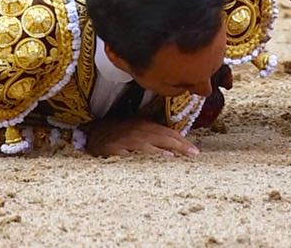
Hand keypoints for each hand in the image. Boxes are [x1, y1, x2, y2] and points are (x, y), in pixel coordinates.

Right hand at [84, 116, 198, 157]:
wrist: (95, 132)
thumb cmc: (122, 133)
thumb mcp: (140, 129)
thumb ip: (156, 135)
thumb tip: (177, 146)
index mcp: (146, 125)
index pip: (168, 132)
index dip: (182, 141)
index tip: (195, 151)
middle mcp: (138, 131)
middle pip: (161, 137)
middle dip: (178, 145)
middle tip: (193, 154)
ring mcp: (126, 140)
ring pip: (145, 145)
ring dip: (158, 151)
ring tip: (171, 157)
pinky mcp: (113, 149)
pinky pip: (125, 155)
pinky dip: (135, 158)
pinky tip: (143, 164)